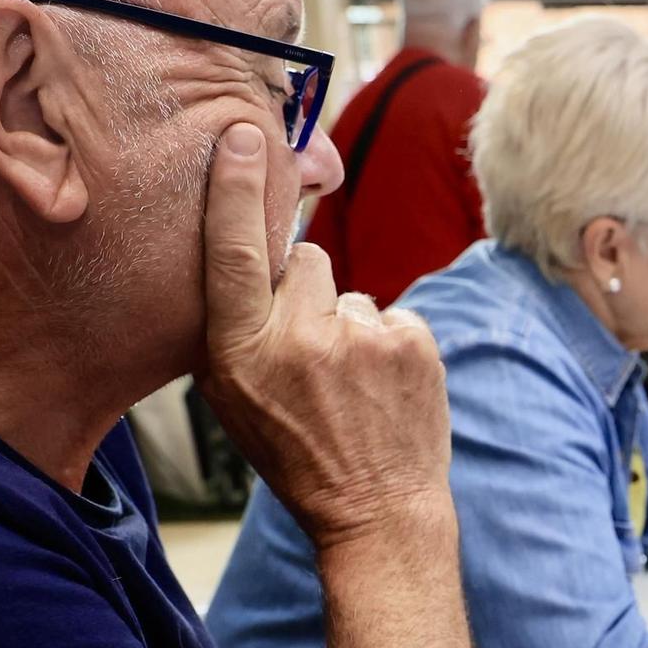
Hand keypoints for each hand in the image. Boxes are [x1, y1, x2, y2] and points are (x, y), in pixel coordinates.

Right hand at [194, 123, 451, 548]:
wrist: (379, 509)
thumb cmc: (295, 453)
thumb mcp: (233, 398)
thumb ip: (232, 328)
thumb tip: (245, 255)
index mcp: (241, 352)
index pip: (232, 252)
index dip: (234, 190)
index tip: (243, 137)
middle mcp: (301, 338)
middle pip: (303, 259)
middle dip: (306, 289)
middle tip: (312, 349)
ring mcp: (364, 338)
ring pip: (350, 291)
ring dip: (349, 323)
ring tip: (352, 383)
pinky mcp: (414, 340)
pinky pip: (390, 312)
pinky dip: (387, 341)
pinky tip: (383, 386)